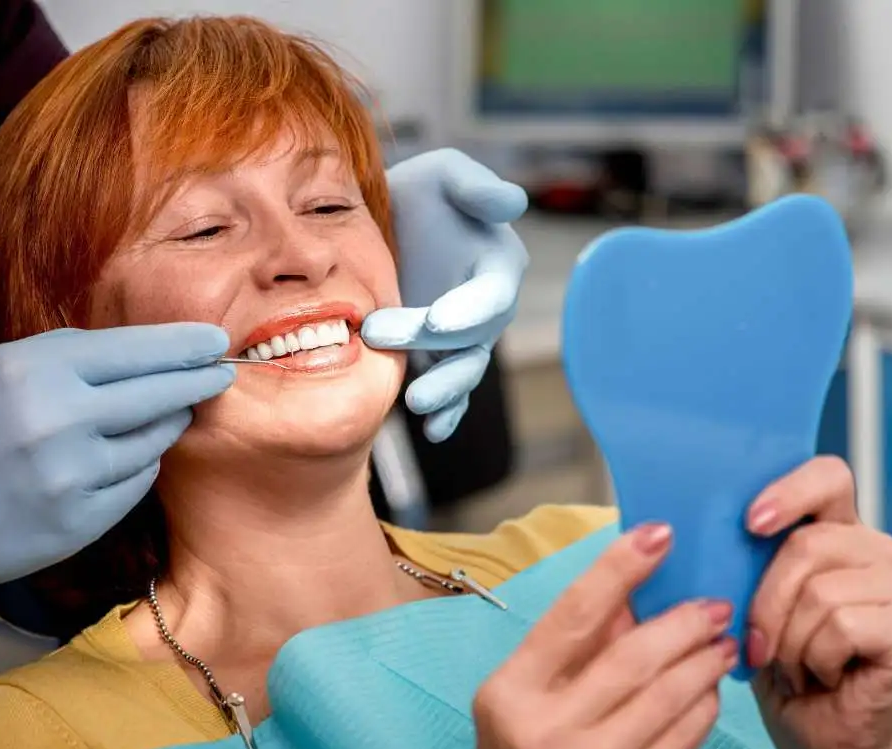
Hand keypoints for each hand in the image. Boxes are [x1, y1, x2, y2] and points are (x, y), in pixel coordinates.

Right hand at [0, 323, 234, 601]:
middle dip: (198, 380)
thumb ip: (58, 359)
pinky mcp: (80, 521)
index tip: (214, 340)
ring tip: (173, 411)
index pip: (134, 349)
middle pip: (159, 392)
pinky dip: (140, 465)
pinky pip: (136, 483)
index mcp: (34, 371)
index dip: (182, 344)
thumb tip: (132, 354)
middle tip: (221, 372)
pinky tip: (133, 456)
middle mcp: (60, 420)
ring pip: (154, 440)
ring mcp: (73, 475)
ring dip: (169, 422)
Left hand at [362, 148, 528, 442]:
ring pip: (464, 372)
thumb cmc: (419, 194)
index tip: (438, 320)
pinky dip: (446, 414)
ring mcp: (462, 340)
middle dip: (432, 344)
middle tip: (378, 334)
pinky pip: (450, 392)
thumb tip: (512, 203)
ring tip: (416, 404)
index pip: (492, 294)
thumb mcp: (443, 174)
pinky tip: (432, 431)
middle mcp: (486, 309)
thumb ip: (475, 187)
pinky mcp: (438, 360)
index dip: (470, 310)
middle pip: (472, 338)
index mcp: (497, 265)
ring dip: (445, 391)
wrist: (380, 226)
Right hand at [470, 524, 737, 748]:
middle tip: (713, 603)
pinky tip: (709, 689)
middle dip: (682, 621)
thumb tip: (633, 592)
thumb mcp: (523, 704)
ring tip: (721, 641)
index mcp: (509, 693)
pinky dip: (705, 704)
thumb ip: (571, 651)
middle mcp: (546, 730)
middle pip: (632, 655)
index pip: (572, 614)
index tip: (658, 534)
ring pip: (669, 694)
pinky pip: (685, 736)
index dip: (619, 568)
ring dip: (704, 660)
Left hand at [745, 457, 891, 748]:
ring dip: (790, 641)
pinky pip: (842, 626)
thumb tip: (701, 530)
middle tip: (759, 644)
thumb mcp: (748, 601)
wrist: (812, 735)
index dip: (789, 491)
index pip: (828, 476)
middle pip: (807, 544)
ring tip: (796, 664)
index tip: (751, 522)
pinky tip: (823, 676)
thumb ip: (744, 559)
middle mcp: (875, 550)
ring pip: (820, 592)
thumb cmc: (776, 665)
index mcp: (835, 529)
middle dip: (765, 602)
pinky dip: (816, 659)